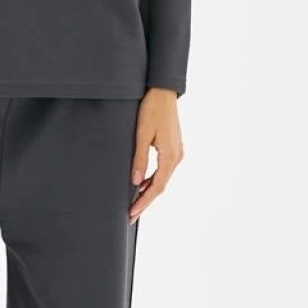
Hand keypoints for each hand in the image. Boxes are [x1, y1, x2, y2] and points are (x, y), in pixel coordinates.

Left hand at [129, 88, 183, 222]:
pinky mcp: (173, 148)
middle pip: (160, 186)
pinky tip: (141, 184)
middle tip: (130, 215)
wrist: (163, 91)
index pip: (156, 187)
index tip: (131, 213)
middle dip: (145, 201)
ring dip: (148, 192)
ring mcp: (176, 153)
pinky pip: (162, 170)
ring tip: (133, 204)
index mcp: (170, 156)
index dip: (143, 202)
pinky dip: (152, 179)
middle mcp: (176, 157)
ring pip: (162, 179)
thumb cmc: (152, 109)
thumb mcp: (142, 134)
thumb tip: (135, 182)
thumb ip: (139, 159)